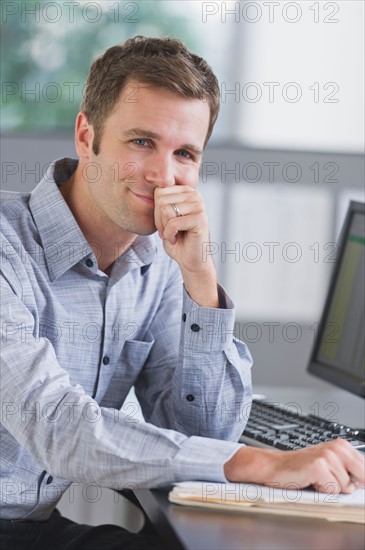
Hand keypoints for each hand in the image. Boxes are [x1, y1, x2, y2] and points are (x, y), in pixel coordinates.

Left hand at [154, 185, 218, 306]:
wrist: (190, 260)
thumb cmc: (176, 239)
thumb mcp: (164, 216)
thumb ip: (160, 202)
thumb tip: (150, 185)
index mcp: (186, 191)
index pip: (159, 192)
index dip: (156, 212)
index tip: (164, 224)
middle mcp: (195, 195)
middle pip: (161, 201)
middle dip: (159, 220)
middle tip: (167, 231)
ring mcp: (199, 207)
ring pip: (166, 211)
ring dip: (164, 228)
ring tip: (173, 235)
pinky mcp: (200, 220)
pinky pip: (173, 223)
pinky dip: (169, 234)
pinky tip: (176, 239)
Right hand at [224, 439, 364, 493]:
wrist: (275, 467)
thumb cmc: (300, 468)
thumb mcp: (329, 466)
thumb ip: (349, 472)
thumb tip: (364, 484)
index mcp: (342, 446)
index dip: (361, 481)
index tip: (356, 484)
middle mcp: (337, 448)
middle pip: (361, 478)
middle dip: (347, 486)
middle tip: (328, 480)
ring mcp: (328, 456)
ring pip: (346, 487)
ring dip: (331, 489)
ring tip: (316, 479)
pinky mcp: (319, 466)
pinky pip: (332, 490)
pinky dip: (321, 491)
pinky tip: (310, 481)